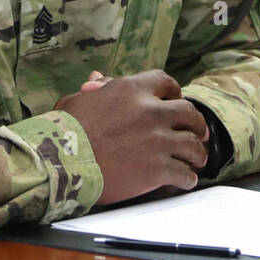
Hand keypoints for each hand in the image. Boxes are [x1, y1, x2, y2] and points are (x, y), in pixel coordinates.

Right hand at [55, 69, 208, 204]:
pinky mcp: (158, 169)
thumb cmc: (62, 132)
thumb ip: (95, 90)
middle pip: (188, 114)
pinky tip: (186, 180)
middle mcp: (151, 112)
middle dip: (197, 124)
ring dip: (198, 152)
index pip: (166, 82)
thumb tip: (99, 79)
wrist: (59, 164)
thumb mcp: (77, 101)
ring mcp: (157, 141)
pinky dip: (188, 177)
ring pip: (192, 144)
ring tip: (198, 159)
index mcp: (132, 90)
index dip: (174, 93)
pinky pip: (184, 173)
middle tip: (200, 132)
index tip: (176, 102)